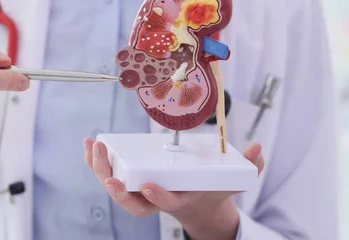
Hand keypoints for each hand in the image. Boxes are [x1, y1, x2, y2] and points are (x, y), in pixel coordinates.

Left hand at [84, 139, 264, 239]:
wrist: (196, 201)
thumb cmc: (210, 189)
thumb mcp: (232, 180)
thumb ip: (248, 167)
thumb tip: (257, 149)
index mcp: (180, 198)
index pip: (166, 202)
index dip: (157, 197)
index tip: (148, 186)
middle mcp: (156, 198)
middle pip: (132, 203)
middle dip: (119, 190)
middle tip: (110, 176)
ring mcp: (141, 191)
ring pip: (116, 188)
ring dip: (101, 170)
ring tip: (94, 148)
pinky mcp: (132, 180)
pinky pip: (111, 173)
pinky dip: (98, 162)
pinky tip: (90, 145)